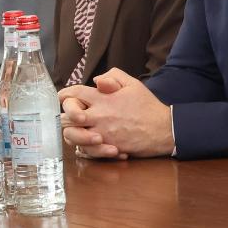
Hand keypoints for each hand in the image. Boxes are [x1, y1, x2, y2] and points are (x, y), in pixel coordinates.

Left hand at [57, 69, 174, 158]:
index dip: (65, 95)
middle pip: (66, 117)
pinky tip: (94, 141)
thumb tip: (96, 80)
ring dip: (73, 133)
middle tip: (72, 116)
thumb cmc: (148, 107)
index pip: (73, 94)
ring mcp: (101, 133)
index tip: (64, 97)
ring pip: (72, 136)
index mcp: (102, 99)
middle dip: (65, 116)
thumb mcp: (133, 84)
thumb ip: (113, 76)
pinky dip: (86, 147)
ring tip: (81, 130)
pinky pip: (86, 150)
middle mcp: (98, 116)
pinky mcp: (107, 147)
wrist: (163, 130)